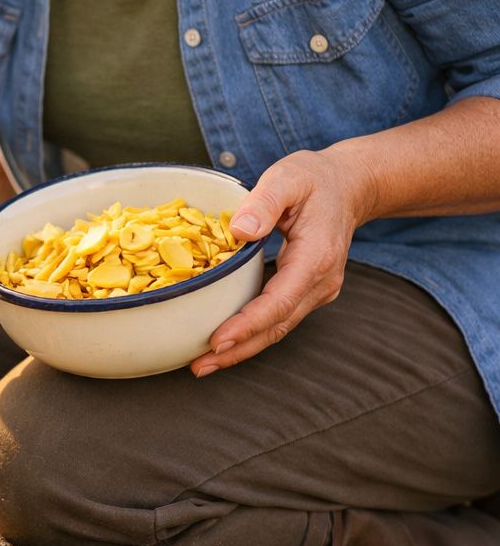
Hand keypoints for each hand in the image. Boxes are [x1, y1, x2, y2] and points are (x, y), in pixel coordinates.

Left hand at [191, 149, 374, 376]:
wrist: (348, 185)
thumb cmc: (314, 178)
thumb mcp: (288, 178)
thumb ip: (264, 202)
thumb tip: (239, 231)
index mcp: (316, 258)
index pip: (279, 302)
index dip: (247, 324)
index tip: (217, 341)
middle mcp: (320, 282)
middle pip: (276, 326)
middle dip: (238, 350)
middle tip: (198, 366)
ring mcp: (316, 289)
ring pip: (277, 327)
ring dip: (242, 347)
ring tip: (202, 363)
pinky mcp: (305, 289)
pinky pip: (276, 316)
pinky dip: (251, 331)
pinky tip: (223, 340)